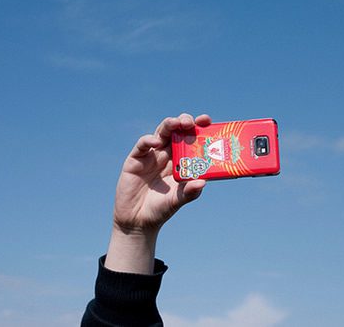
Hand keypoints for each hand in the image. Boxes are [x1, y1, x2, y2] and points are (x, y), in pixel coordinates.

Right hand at [105, 113, 210, 272]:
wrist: (137, 222)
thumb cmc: (160, 209)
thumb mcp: (177, 201)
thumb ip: (189, 192)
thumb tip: (203, 182)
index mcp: (181, 160)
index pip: (191, 138)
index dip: (198, 127)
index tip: (207, 121)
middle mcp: (167, 154)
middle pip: (177, 130)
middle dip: (184, 121)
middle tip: (191, 123)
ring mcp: (151, 155)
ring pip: (160, 132)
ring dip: (169, 124)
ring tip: (176, 123)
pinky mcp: (135, 159)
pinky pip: (142, 145)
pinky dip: (148, 140)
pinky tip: (156, 142)